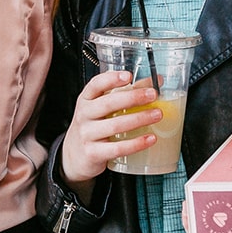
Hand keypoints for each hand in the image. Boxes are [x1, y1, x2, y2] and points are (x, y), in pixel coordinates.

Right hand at [60, 71, 162, 199]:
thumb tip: (156, 81)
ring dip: (139, 118)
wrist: (73, 156)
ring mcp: (87, 135)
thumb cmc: (93, 126)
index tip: (128, 76)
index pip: (96, 85)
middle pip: (108, 103)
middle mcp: (84, 115)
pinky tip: (150, 138)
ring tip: (157, 114)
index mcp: (86, 99)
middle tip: (153, 95)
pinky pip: (118, 148)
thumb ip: (126, 93)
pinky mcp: (93, 153)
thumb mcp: (102, 108)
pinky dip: (136, 143)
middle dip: (133, 98)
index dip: (111, 79)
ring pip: (115, 125)